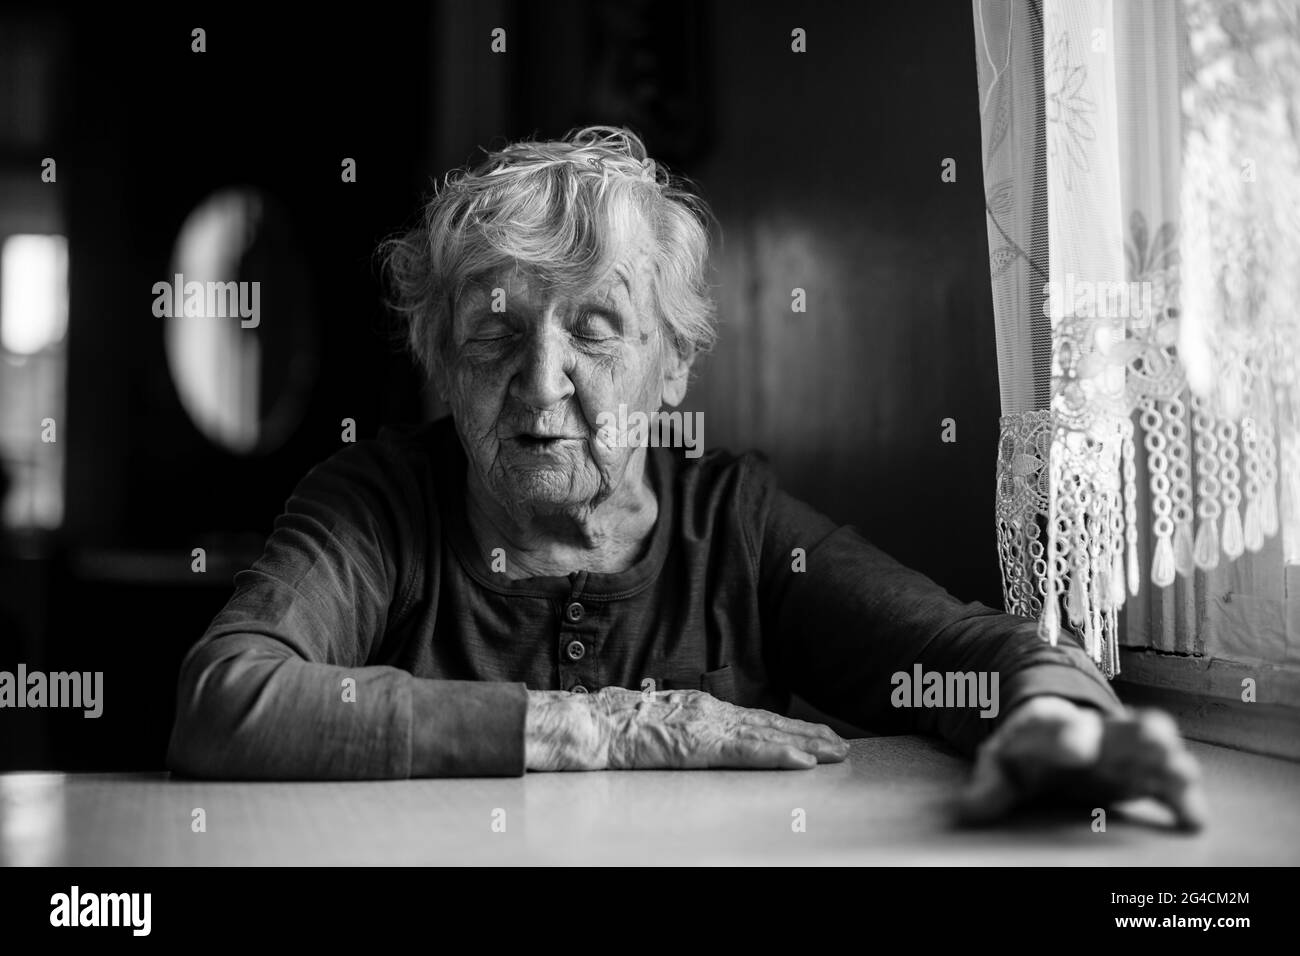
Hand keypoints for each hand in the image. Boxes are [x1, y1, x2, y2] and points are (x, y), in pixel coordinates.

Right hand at [525, 687, 848, 770]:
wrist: (591, 725)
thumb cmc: (616, 728)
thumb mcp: (660, 725)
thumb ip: (686, 731)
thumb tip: (701, 742)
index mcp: (701, 709)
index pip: (755, 720)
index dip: (789, 728)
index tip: (815, 736)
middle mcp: (711, 712)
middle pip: (770, 725)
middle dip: (807, 735)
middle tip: (840, 745)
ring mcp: (707, 726)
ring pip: (767, 736)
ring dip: (805, 744)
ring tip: (833, 752)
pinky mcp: (700, 744)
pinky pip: (747, 752)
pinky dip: (778, 755)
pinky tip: (801, 761)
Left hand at [955, 695, 1207, 829]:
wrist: (1060, 735)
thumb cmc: (1028, 753)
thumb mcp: (1003, 765)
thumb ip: (989, 787)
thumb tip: (966, 810)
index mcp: (1052, 726)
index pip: (1057, 726)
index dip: (1066, 734)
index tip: (1074, 745)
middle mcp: (1096, 732)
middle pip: (1118, 728)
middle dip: (1134, 735)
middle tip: (1153, 738)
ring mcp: (1125, 750)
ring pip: (1152, 746)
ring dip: (1167, 756)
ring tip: (1181, 769)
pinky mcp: (1146, 773)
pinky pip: (1171, 783)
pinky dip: (1183, 797)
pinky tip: (1192, 819)